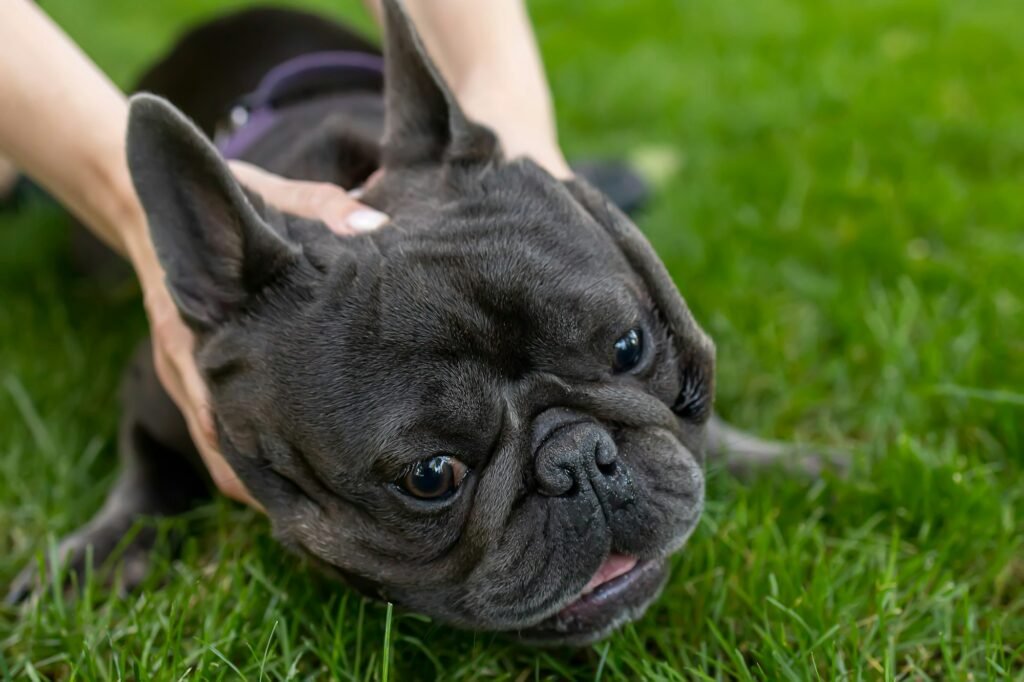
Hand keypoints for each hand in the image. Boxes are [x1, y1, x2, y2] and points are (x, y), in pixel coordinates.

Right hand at [131, 166, 387, 507]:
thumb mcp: (271, 197)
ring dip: (258, 481)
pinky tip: (288, 480)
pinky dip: (246, 460)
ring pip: (219, 447)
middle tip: (323, 519)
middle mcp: (188, 362)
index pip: (224, 408)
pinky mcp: (192, 378)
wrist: (150, 208)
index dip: (260, 455)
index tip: (307, 487)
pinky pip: (216, 432)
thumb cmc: (224, 205)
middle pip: (222, 444)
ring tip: (312, 516)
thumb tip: (377, 228)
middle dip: (267, 485)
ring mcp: (186, 375)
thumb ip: (321, 209)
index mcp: (201, 326)